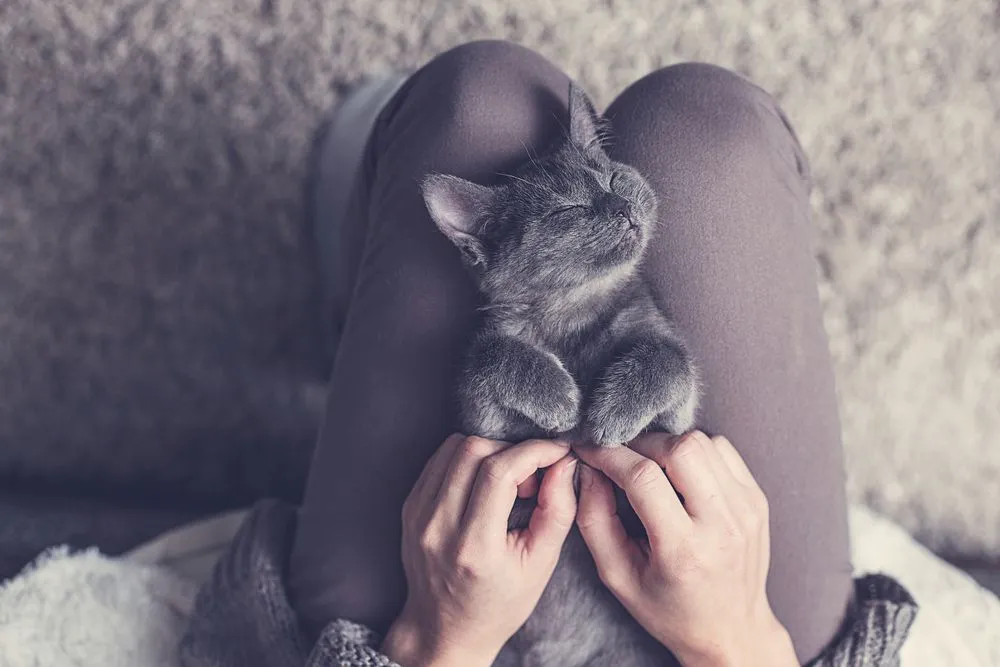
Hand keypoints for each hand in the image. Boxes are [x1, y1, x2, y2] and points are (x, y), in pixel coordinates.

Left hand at [382, 434, 577, 666]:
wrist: (444, 629)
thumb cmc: (499, 602)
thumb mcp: (541, 565)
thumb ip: (558, 510)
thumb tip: (564, 462)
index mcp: (474, 548)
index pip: (499, 472)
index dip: (534, 451)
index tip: (556, 451)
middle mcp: (438, 527)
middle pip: (474, 451)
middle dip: (512, 449)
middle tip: (529, 477)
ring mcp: (418, 515)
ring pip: (454, 447)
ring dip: (490, 450)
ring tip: (507, 481)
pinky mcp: (409, 506)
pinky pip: (440, 460)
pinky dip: (468, 459)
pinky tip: (484, 482)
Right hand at [575, 431, 797, 666]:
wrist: (732, 631)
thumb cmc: (670, 609)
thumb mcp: (618, 577)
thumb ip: (595, 520)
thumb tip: (587, 469)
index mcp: (684, 550)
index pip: (643, 478)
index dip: (608, 454)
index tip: (589, 449)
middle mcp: (722, 525)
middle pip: (679, 449)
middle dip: (641, 444)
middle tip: (623, 459)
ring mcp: (746, 509)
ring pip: (702, 442)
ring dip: (668, 445)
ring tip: (652, 467)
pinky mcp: (757, 499)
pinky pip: (722, 449)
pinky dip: (695, 451)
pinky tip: (680, 474)